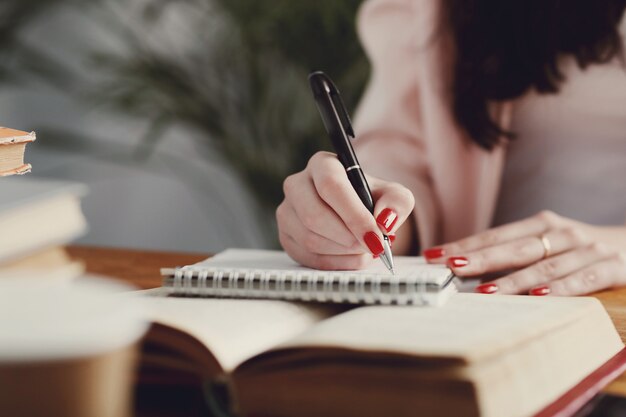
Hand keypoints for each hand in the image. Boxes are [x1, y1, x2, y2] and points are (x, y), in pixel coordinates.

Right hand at [277, 151, 414, 269]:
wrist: (356, 215)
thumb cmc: (372, 201)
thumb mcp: (394, 195)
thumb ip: (397, 203)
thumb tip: (384, 221)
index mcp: (323, 164)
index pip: (331, 186)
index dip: (354, 216)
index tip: (376, 238)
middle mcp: (297, 184)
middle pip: (314, 216)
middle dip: (348, 238)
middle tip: (373, 248)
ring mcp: (286, 211)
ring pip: (309, 239)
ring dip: (343, 252)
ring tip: (365, 250)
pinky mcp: (285, 236)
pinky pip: (306, 257)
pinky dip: (334, 264)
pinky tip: (351, 258)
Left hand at [423, 211, 625, 295]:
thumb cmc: (578, 249)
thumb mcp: (547, 244)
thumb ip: (513, 255)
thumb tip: (466, 268)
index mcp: (541, 224)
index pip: (495, 236)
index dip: (465, 245)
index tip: (435, 256)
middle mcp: (562, 233)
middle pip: (515, 248)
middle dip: (481, 258)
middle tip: (452, 267)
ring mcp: (587, 249)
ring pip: (545, 266)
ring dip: (513, 279)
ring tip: (486, 291)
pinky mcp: (613, 267)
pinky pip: (584, 279)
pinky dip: (562, 288)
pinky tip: (539, 296)